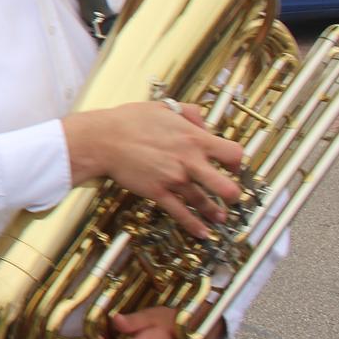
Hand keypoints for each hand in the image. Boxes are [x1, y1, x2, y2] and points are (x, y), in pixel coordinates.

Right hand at [63, 100, 243, 237]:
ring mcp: (175, 179)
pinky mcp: (158, 192)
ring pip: (204, 202)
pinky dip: (194, 226)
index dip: (236, 162)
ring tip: (221, 217)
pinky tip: (202, 232)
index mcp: (194, 139)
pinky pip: (181, 213)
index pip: (233, 154)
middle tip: (233, 196)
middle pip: (226, 186)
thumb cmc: (127, 122)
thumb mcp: (163, 107)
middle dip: (233, 194)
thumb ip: (189, 113)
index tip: (233, 166)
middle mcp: (189, 161)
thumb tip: (203, 122)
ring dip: (215, 212)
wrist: (101, 140)